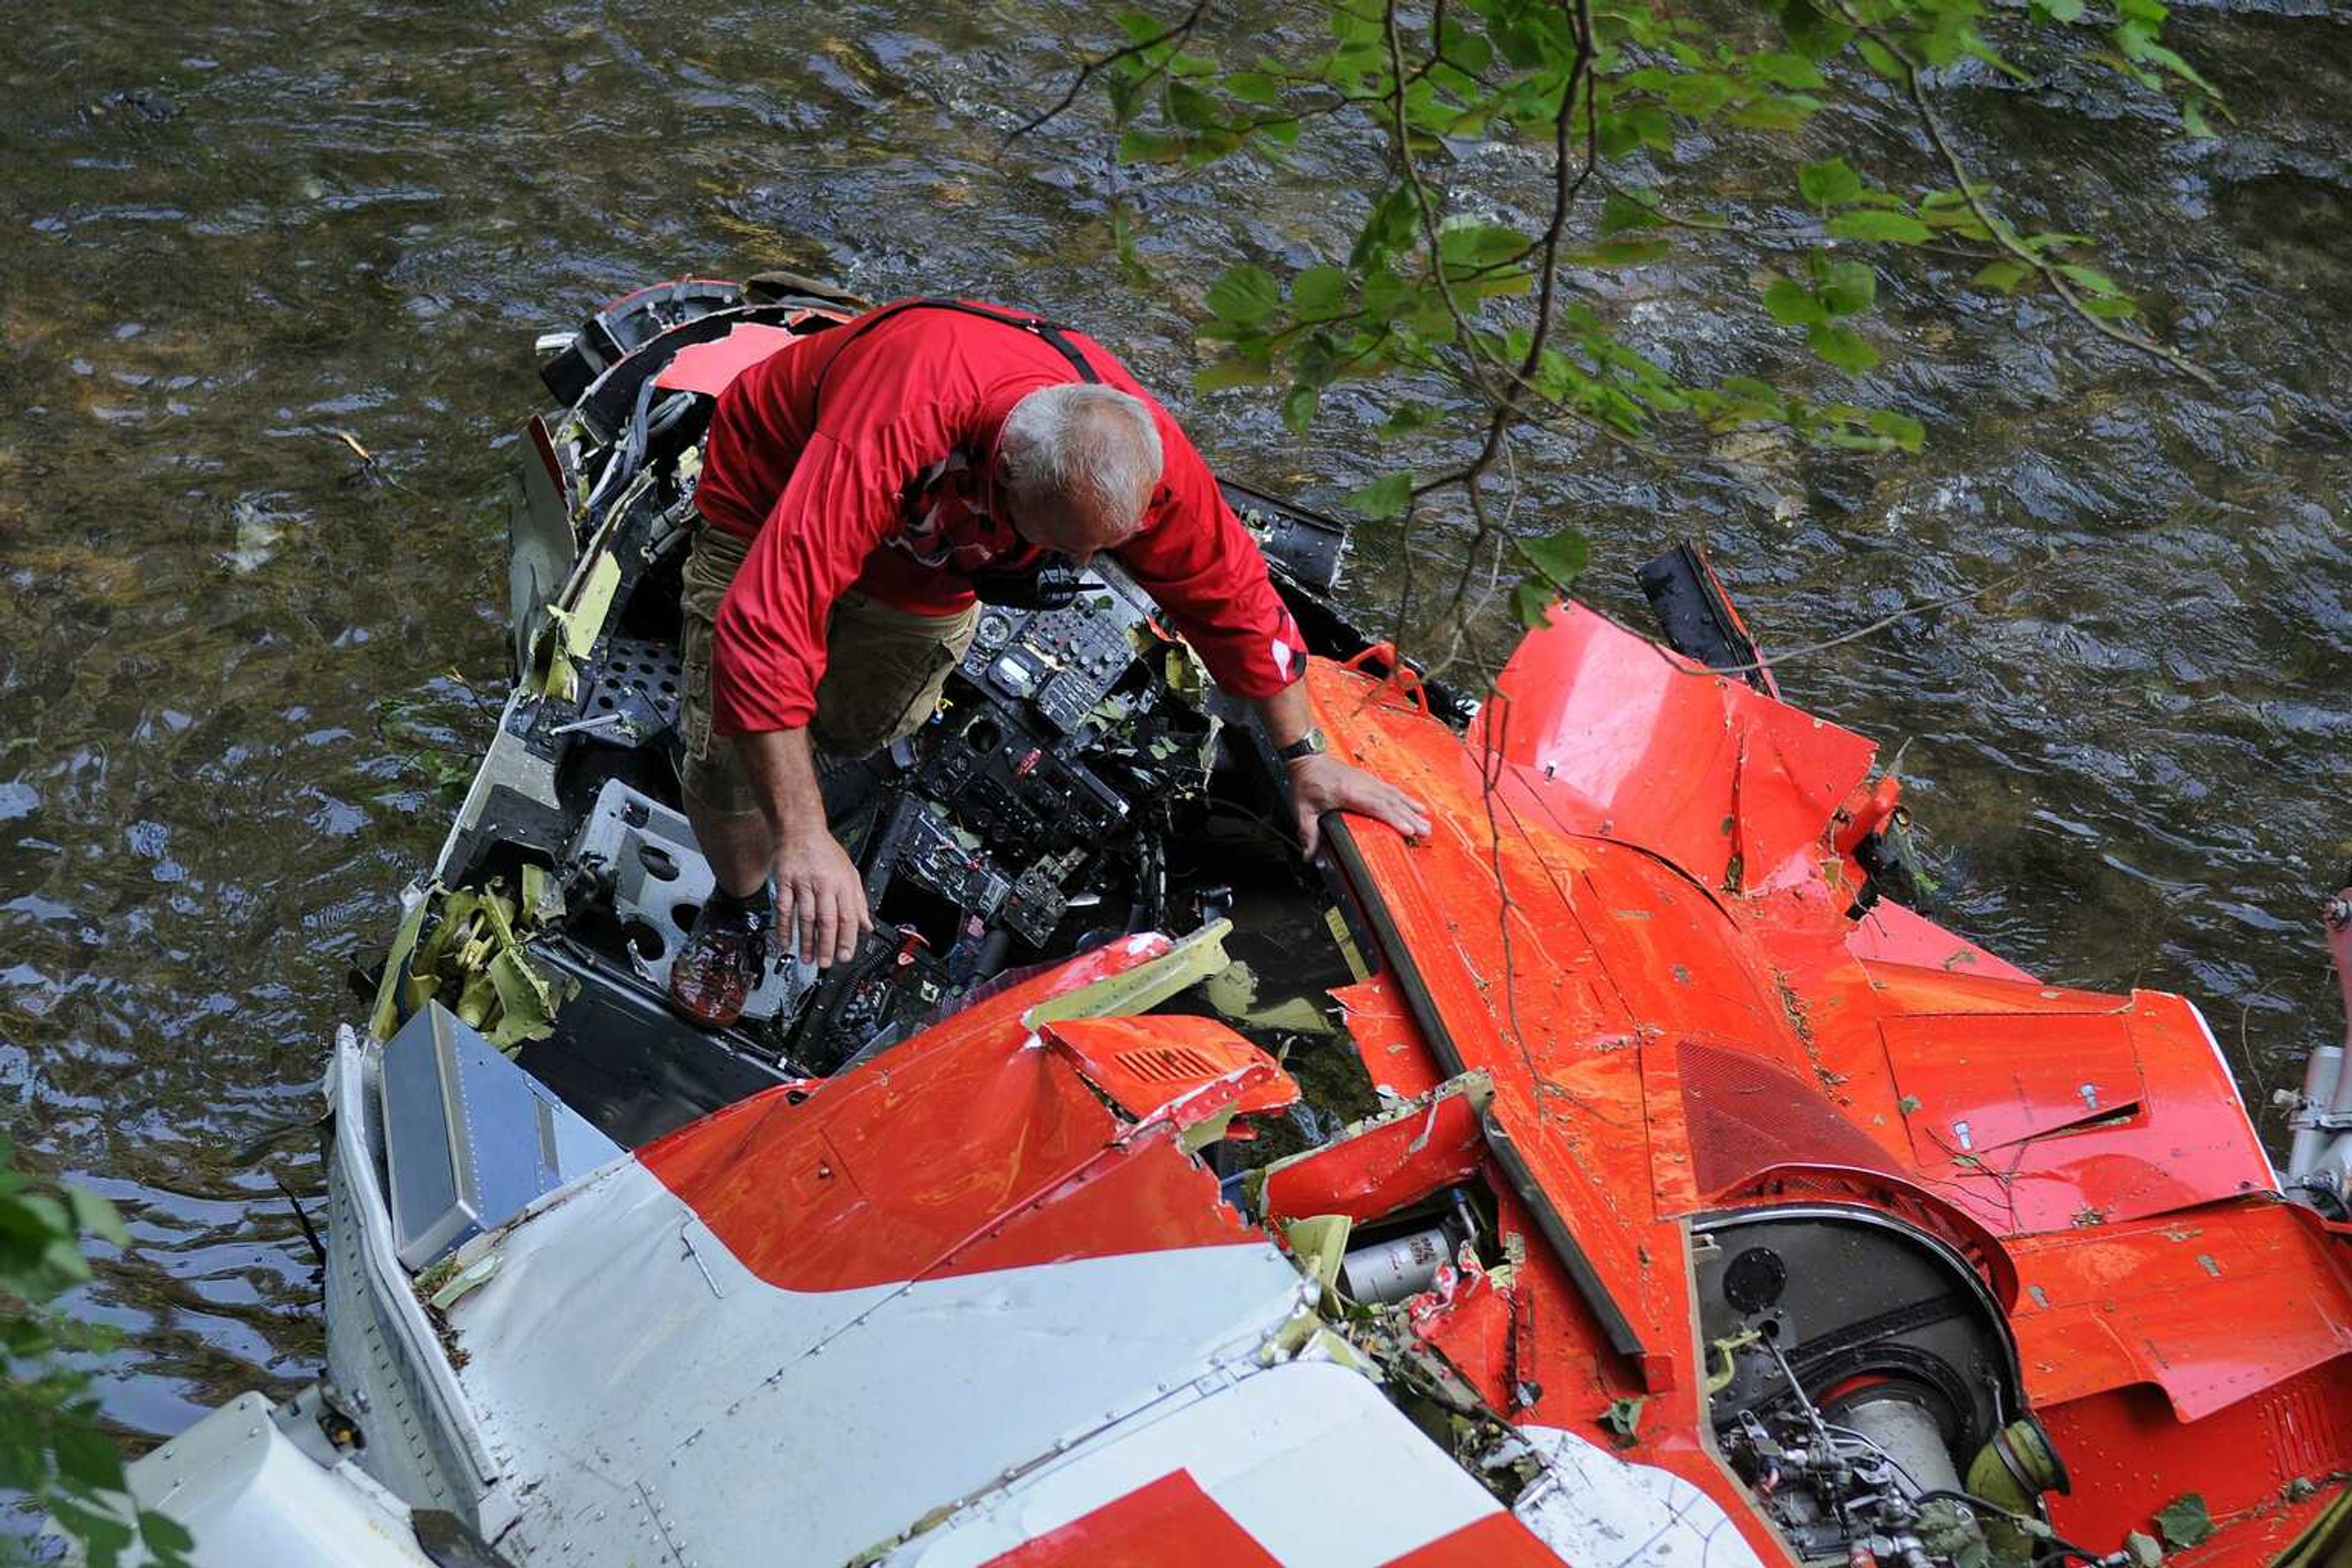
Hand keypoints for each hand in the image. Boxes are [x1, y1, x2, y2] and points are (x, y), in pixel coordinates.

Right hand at [772, 830, 871, 966]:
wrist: (801, 830)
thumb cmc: (825, 852)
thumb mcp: (850, 873)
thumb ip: (858, 901)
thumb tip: (866, 925)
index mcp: (842, 883)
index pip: (848, 916)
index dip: (847, 938)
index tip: (845, 955)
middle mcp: (824, 883)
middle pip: (827, 919)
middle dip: (827, 944)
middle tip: (825, 962)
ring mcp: (803, 882)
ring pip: (805, 916)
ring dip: (806, 940)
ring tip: (807, 957)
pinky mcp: (784, 881)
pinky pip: (784, 907)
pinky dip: (784, 926)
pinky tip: (785, 940)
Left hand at [1287, 753, 1429, 858]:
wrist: (1308, 757)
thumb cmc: (1307, 780)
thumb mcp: (1303, 809)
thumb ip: (1308, 833)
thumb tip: (1308, 855)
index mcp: (1348, 793)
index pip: (1375, 807)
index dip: (1393, 818)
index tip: (1407, 829)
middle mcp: (1362, 785)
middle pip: (1391, 803)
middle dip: (1410, 818)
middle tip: (1425, 831)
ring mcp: (1368, 781)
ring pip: (1395, 796)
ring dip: (1412, 809)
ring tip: (1426, 822)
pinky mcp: (1370, 780)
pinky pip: (1392, 790)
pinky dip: (1406, 799)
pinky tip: (1417, 806)